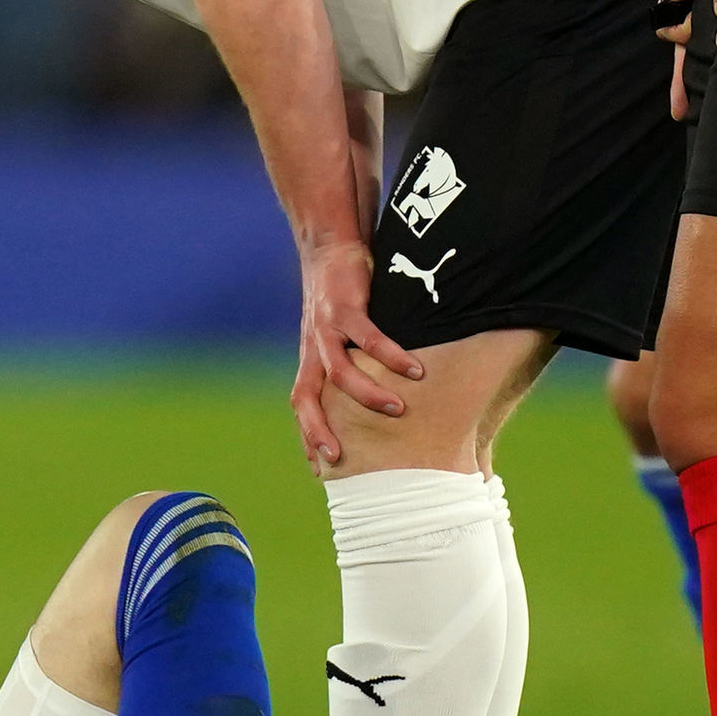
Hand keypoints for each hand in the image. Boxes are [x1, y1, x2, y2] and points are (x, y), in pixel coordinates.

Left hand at [291, 236, 419, 470]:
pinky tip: (414, 370)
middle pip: (307, 397)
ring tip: (398, 411)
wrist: (329, 248)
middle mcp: (312, 348)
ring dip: (368, 395)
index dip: (307, 433)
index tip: (320, 468)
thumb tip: (374, 397)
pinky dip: (390, 356)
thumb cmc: (341, 298)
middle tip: (339, 458)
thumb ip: (349, 363)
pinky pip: (368, 337)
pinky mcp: (345, 307)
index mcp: (310, 358)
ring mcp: (325, 328)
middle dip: (317, 429)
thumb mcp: (337, 335)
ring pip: (340, 372)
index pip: (302, 404)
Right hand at [659, 0, 702, 119]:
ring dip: (702, 75)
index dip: (680, 39)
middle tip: (680, 111)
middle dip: (681, 83)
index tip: (688, 38)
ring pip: (704, 49)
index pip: (674, 30)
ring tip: (704, 103)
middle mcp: (695, 10)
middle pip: (686, 52)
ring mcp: (710, 11)